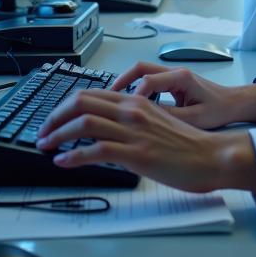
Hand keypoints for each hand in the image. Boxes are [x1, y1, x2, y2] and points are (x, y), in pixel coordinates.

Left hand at [35, 89, 255, 194]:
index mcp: (136, 102)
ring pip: (84, 122)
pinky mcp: (136, 154)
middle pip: (81, 102)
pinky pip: (96, 151)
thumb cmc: (188, 145)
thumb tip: (107, 132)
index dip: (65, 106)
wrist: (212, 156)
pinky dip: (73, 156)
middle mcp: (132, 110)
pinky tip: (63, 162)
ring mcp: (133, 131)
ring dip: (57, 134)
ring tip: (46, 146)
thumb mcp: (156, 123)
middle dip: (54, 117)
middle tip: (43, 132)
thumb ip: (132, 122)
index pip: (90, 94)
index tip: (53, 120)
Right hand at [113, 62, 255, 128]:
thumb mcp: (195, 119)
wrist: (234, 103)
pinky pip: (149, 81)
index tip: (126, 112)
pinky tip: (129, 105)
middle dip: (122, 81)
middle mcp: (175, 72)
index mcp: (181, 78)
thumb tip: (146, 121)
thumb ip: (170, 118)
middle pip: (140, 68)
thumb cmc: (219, 109)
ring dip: (127, 84)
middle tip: (108, 97)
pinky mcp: (172, 83)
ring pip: (143, 73)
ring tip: (113, 102)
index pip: (149, 80)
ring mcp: (173, 76)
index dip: (135, 96)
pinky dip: (136, 90)